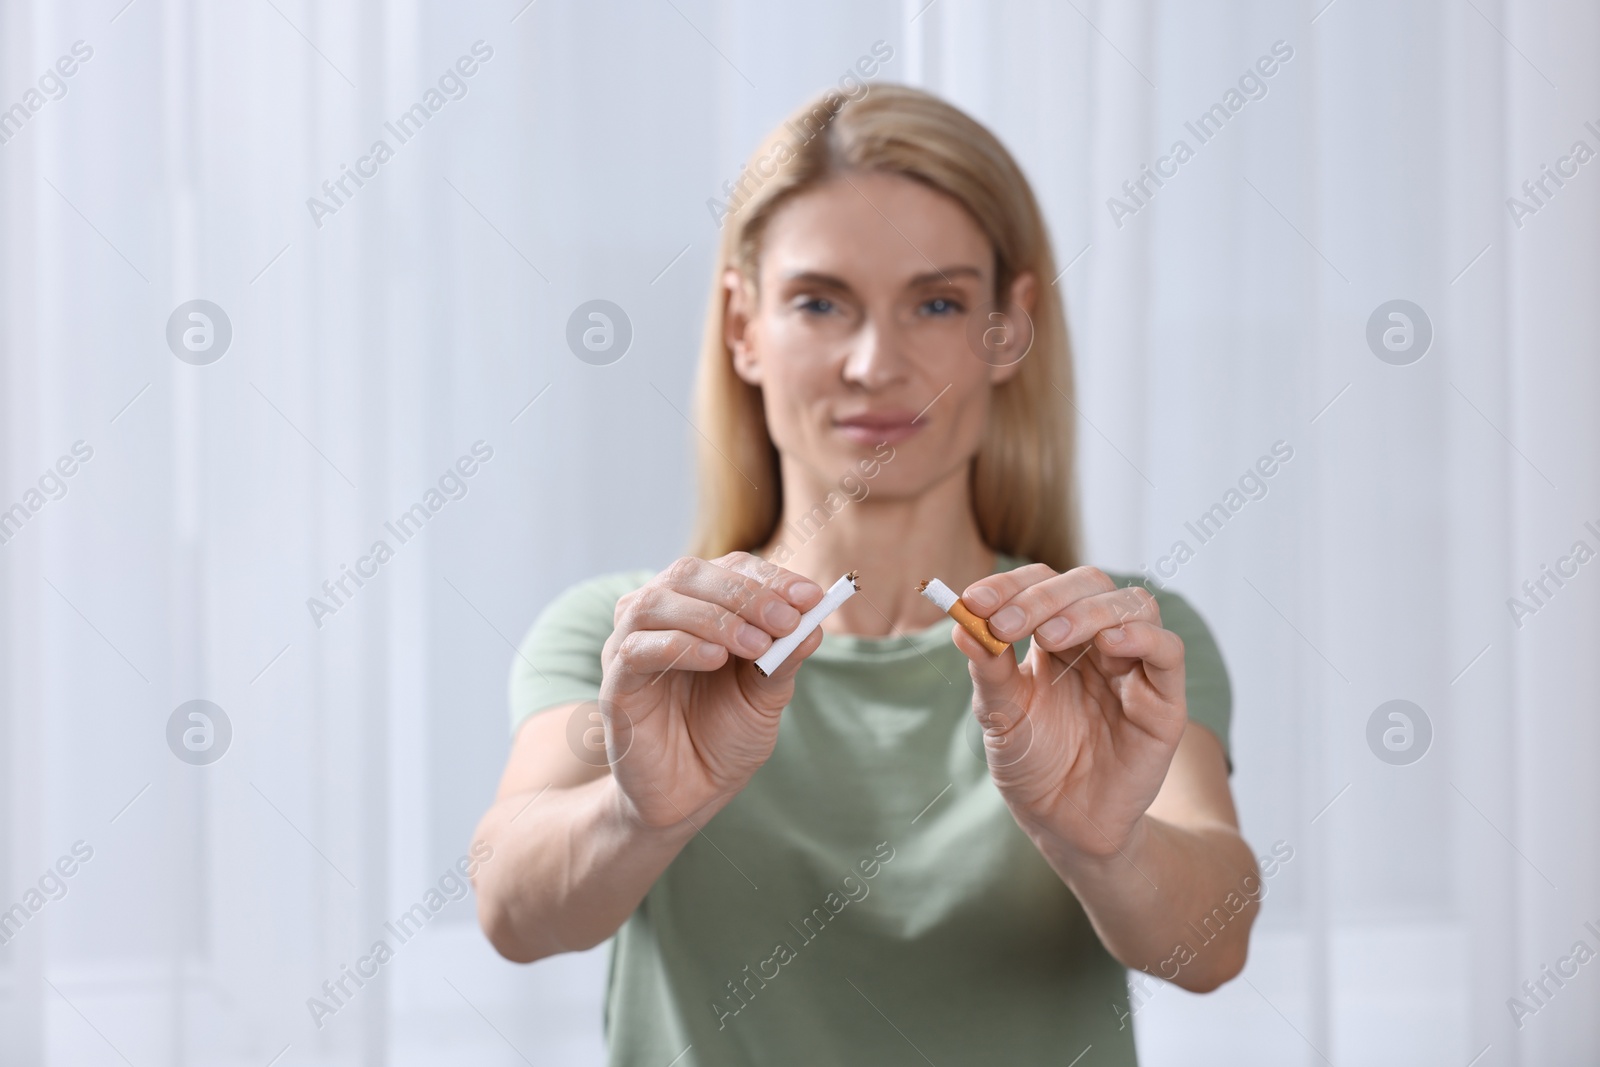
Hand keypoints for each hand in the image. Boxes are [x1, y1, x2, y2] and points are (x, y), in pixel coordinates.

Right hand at [597, 553, 823, 830]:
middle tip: (785, 620)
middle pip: (689, 574)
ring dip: (713, 617)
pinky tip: (714, 660)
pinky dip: (678, 645)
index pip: (731, 569)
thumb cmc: (725, 736)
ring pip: (656, 603)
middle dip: (744, 593)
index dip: (770, 577)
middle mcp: (660, 616)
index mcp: (700, 607)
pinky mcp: (614, 684)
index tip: (811, 596)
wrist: (690, 795)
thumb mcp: (765, 695)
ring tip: (755, 645)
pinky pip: (635, 649)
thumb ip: (783, 657)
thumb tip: (812, 620)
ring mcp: (630, 646)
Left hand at [954, 565, 1188, 858]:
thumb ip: (988, 669)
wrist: (1062, 822)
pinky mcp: (1164, 700)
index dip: (1010, 585)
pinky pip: (1168, 652)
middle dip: (1043, 597)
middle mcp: (1097, 641)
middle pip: (1087, 584)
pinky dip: (1143, 637)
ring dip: (1089, 611)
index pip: (1041, 584)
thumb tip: (960, 623)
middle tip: (1006, 624)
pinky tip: (1110, 644)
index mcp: (1055, 636)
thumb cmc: (1032, 763)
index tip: (975, 602)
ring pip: (1133, 606)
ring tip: (1050, 636)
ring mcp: (1133, 666)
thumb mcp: (999, 714)